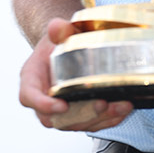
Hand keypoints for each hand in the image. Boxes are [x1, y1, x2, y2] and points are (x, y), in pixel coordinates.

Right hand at [18, 17, 132, 130]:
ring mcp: (63, 111)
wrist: (67, 48)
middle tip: (101, 104)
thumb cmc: (59, 42)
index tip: (61, 105)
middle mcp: (44, 101)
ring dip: (101, 119)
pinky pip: (93, 124)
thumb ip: (58, 30)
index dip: (43, 105)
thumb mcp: (58, 32)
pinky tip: (124, 108)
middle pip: (57, 119)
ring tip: (120, 106)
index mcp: (32, 80)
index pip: (29, 97)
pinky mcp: (80, 115)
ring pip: (77, 125)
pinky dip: (110, 119)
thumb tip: (58, 27)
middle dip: (82, 115)